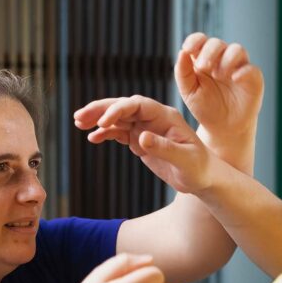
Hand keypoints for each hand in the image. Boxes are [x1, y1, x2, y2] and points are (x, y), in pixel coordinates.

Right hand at [73, 95, 216, 193]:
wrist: (203, 177)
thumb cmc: (199, 168)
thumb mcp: (185, 160)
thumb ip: (164, 148)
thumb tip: (141, 137)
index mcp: (165, 116)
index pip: (138, 105)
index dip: (119, 109)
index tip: (103, 122)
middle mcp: (153, 118)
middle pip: (123, 107)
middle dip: (101, 110)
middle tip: (79, 116)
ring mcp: (145, 128)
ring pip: (118, 118)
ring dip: (98, 120)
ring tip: (78, 123)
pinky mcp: (140, 140)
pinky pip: (119, 132)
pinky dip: (105, 134)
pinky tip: (93, 138)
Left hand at [176, 32, 263, 139]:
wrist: (223, 128)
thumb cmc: (205, 107)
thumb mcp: (188, 91)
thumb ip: (183, 72)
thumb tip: (181, 52)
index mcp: (204, 59)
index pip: (201, 40)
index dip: (195, 40)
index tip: (188, 49)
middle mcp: (222, 59)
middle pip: (218, 43)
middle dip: (209, 51)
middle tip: (203, 67)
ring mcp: (239, 67)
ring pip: (237, 49)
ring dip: (226, 58)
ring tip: (219, 75)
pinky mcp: (252, 78)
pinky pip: (251, 68)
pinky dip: (242, 71)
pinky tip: (234, 78)